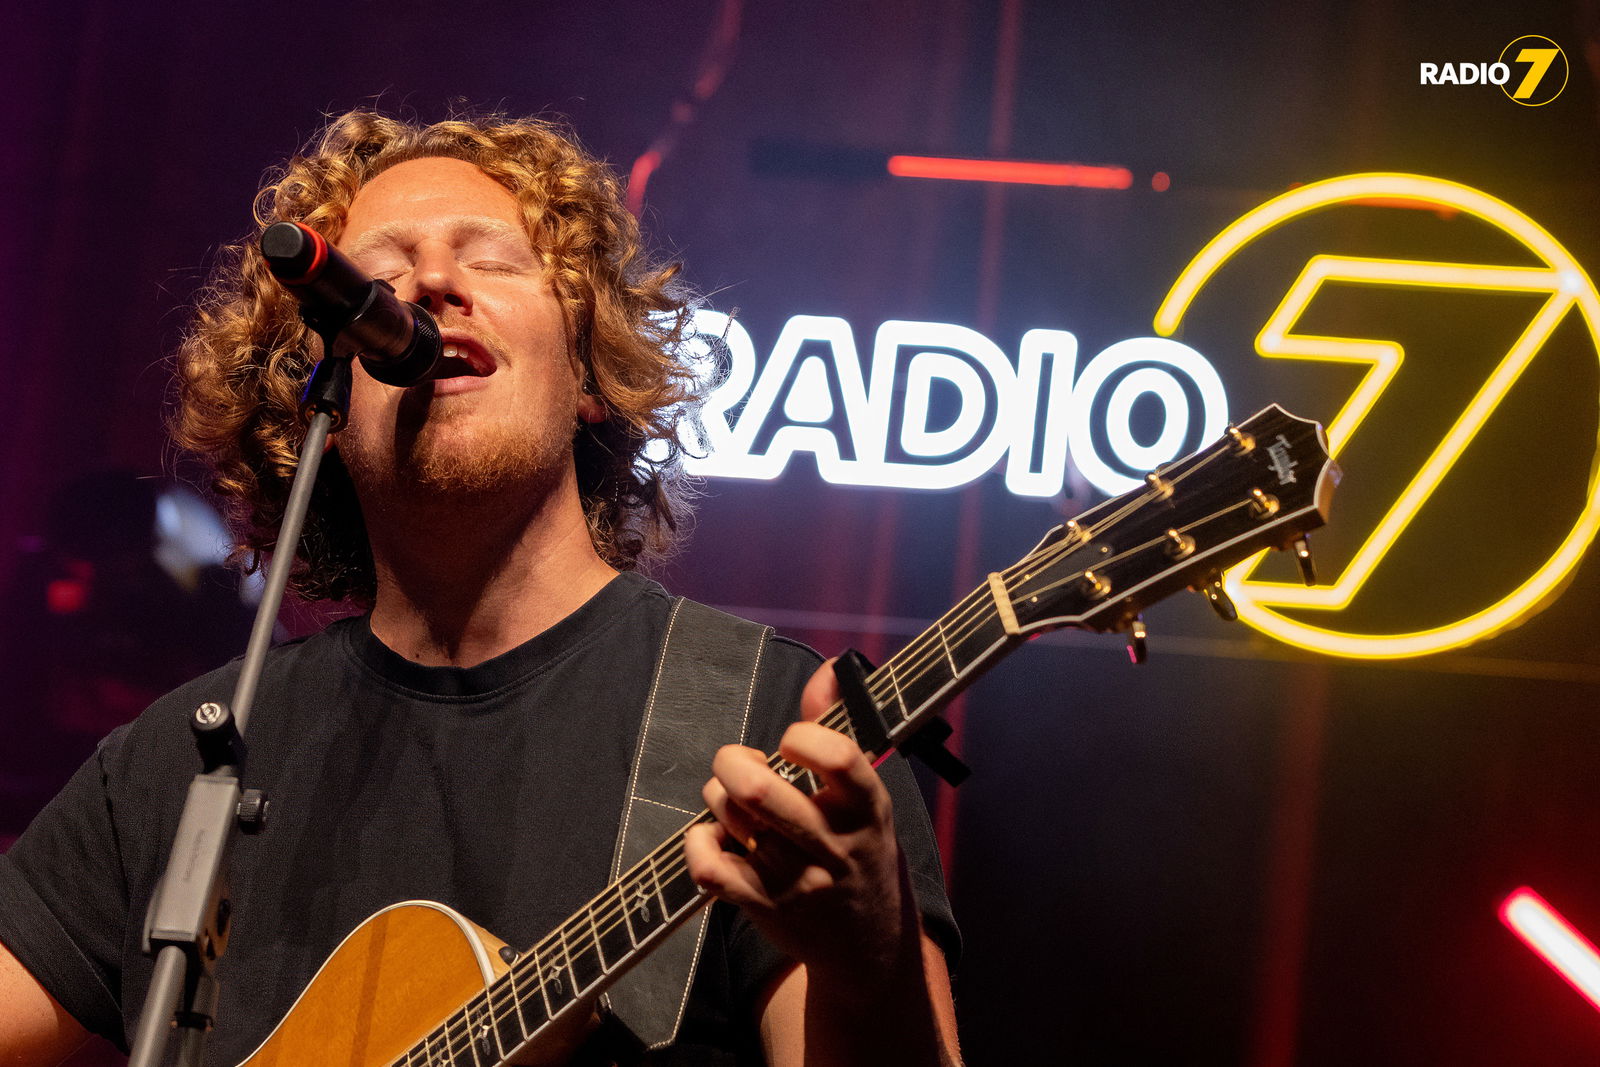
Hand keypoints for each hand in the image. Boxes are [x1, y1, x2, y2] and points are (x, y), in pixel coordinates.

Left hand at [683, 658, 921, 986]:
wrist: (868, 945)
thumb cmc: (861, 852)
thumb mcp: (867, 796)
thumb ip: (837, 730)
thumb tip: (826, 670)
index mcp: (869, 810)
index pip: (837, 759)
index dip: (803, 736)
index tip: (793, 740)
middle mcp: (835, 846)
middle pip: (759, 790)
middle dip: (732, 761)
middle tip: (739, 763)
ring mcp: (798, 881)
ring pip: (731, 818)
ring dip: (719, 795)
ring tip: (733, 800)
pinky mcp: (764, 907)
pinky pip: (708, 867)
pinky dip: (698, 841)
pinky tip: (713, 835)